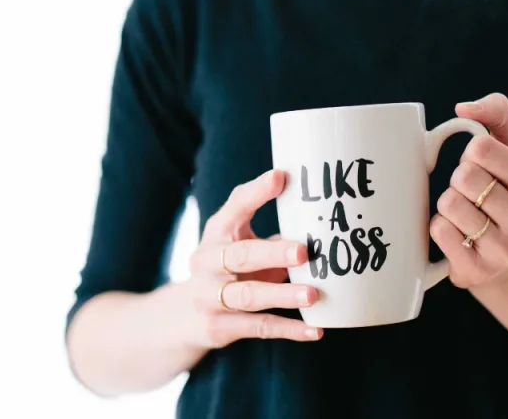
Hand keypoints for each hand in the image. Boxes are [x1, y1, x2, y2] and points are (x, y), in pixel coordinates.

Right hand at [182, 169, 323, 348]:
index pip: (235, 207)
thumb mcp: (240, 243)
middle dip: (272, 254)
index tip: (281, 177)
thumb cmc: (228, 268)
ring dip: (282, 295)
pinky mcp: (219, 327)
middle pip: (240, 256)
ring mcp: (209, 296)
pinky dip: (288, 329)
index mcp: (217, 232)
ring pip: (249, 296)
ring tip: (313, 294)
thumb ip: (273, 233)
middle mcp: (208, 262)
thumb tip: (323, 222)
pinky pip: (258, 327)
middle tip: (302, 252)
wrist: (184, 315)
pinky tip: (315, 330)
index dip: (256, 192)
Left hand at [430, 93, 507, 287]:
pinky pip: (438, 231)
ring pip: (449, 204)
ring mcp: (504, 253)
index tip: (482, 165)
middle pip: (464, 177)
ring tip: (465, 214)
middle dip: (458, 179)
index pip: (482, 149)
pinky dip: (438, 226)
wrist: (500, 253)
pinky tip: (457, 234)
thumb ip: (496, 112)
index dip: (472, 153)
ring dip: (447, 204)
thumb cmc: (501, 188)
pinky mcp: (477, 272)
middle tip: (472, 193)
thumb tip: (464, 109)